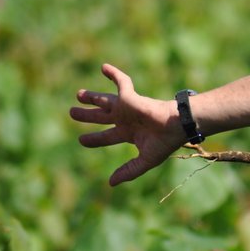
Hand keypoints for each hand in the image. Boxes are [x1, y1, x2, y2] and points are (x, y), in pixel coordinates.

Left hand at [70, 64, 183, 185]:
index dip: (94, 139)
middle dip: (87, 115)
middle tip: (72, 112)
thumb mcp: (145, 161)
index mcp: (129, 133)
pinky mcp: (130, 97)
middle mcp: (126, 119)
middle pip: (101, 117)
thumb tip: (111, 183)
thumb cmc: (165, 142)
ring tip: (78, 95)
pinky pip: (121, 82)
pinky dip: (113, 74)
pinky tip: (104, 67)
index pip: (107, 136)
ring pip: (104, 100)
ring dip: (91, 97)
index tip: (82, 140)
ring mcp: (127, 107)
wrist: (177, 125)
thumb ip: (128, 171)